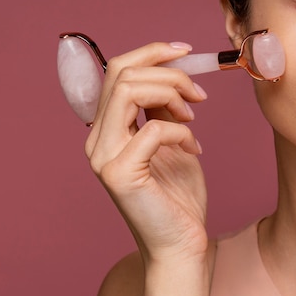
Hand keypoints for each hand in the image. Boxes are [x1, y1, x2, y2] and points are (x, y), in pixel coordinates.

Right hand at [85, 42, 208, 263]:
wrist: (182, 243)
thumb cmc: (178, 196)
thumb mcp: (173, 139)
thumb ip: (163, 108)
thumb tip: (170, 73)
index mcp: (106, 129)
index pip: (115, 71)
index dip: (151, 53)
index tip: (185, 52)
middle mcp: (97, 140)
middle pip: (121, 74)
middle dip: (168, 73)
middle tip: (198, 94)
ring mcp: (103, 156)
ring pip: (128, 90)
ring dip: (172, 94)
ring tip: (194, 116)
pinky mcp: (120, 173)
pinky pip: (153, 128)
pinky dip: (181, 131)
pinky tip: (194, 148)